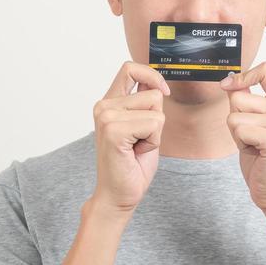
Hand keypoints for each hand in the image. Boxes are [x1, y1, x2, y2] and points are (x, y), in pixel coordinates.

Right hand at [90, 60, 170, 214]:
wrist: (118, 196)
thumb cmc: (131, 165)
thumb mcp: (142, 127)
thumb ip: (143, 103)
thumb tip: (157, 83)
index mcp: (108, 103)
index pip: (130, 68)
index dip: (151, 76)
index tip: (162, 93)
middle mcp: (103, 106)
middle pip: (152, 93)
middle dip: (156, 120)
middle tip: (139, 141)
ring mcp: (106, 117)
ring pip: (156, 109)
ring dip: (155, 132)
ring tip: (137, 147)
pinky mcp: (114, 130)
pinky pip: (154, 124)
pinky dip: (152, 141)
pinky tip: (136, 153)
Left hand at [219, 61, 265, 217]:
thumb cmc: (265, 162)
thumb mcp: (254, 126)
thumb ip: (246, 103)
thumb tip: (230, 82)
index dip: (244, 75)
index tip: (229, 85)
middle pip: (239, 97)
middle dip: (235, 119)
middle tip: (251, 137)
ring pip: (235, 115)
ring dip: (237, 134)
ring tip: (254, 146)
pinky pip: (239, 129)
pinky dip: (240, 143)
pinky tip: (255, 152)